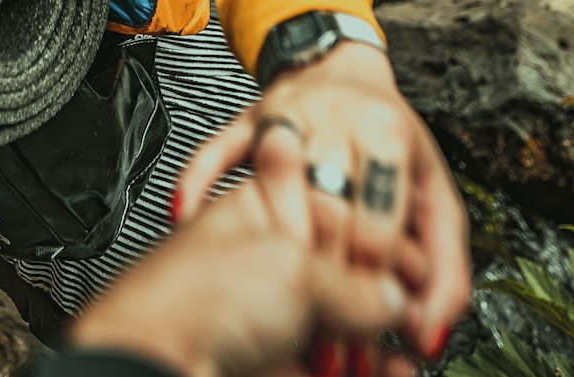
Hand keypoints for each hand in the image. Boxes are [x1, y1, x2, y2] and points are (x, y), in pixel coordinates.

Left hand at [69, 177, 410, 376]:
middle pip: (346, 274)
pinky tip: (393, 367)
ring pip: (343, 325)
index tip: (417, 264)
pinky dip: (369, 368)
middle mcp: (268, 262)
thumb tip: (396, 299)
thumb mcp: (293, 271)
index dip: (382, 240)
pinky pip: (333, 363)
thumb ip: (354, 285)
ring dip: (382, 338)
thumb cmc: (197, 295)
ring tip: (412, 346)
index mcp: (265, 212)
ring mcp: (270, 318)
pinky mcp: (274, 364)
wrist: (153, 362)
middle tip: (420, 310)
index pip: (340, 215)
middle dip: (387, 295)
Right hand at [174, 44, 471, 361]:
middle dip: (325, 279)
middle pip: (327, 205)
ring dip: (270, 240)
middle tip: (324, 332)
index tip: (366, 321)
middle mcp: (335, 116)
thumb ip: (446, 268)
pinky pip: (216, 148)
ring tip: (274, 299)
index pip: (376, 222)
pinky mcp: (246, 115)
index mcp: (387, 133)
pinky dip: (198, 180)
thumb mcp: (434, 197)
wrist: (343, 66)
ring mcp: (286, 112)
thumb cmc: (390, 143)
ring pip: (273, 176)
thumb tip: (430, 333)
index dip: (373, 283)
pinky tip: (186, 213)